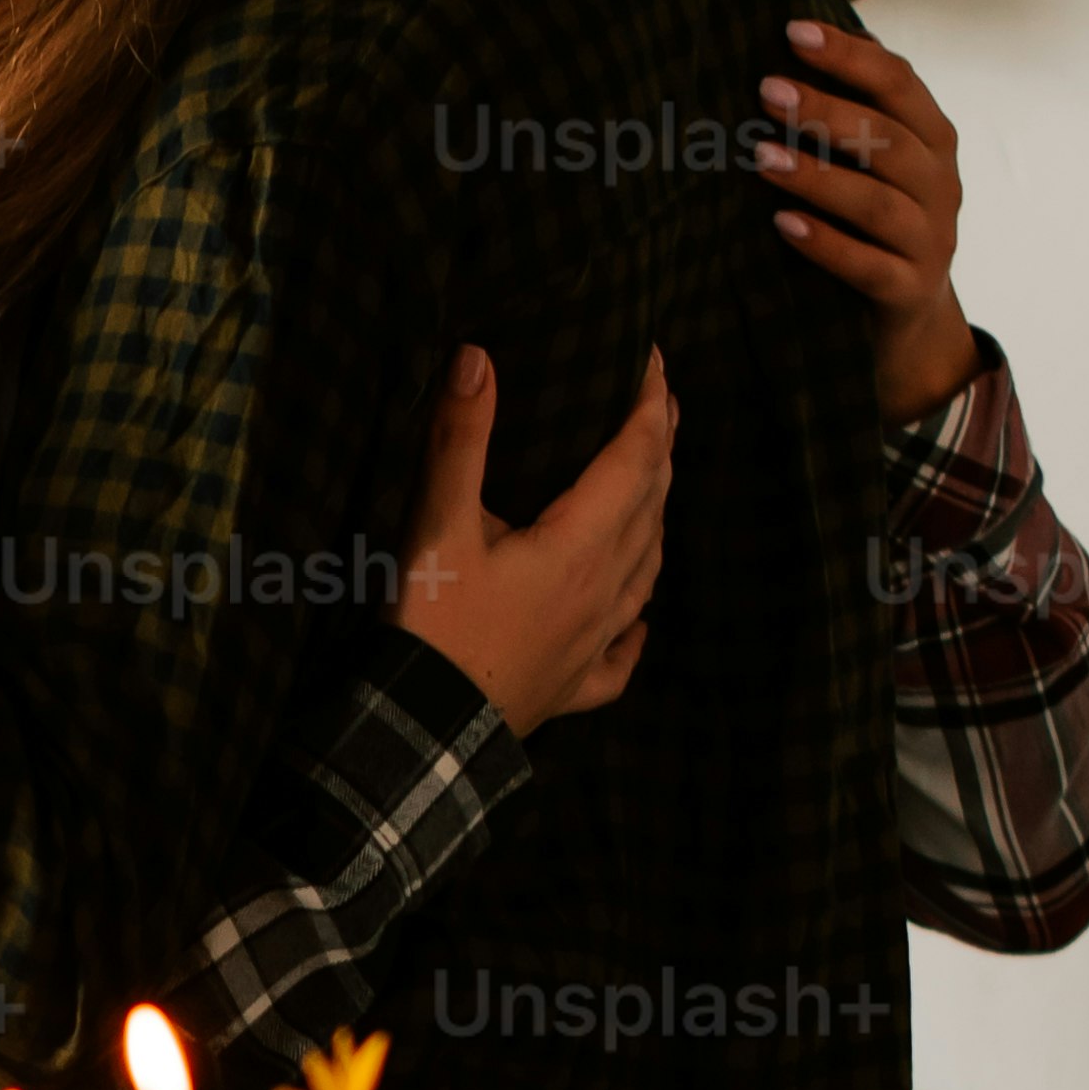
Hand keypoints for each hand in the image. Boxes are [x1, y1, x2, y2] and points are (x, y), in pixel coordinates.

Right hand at [396, 346, 672, 734]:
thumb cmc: (433, 627)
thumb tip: (479, 357)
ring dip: (658, 521)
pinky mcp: (573, 686)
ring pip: (648, 572)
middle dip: (660, 450)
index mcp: (581, 546)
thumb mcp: (437, 525)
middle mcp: (605, 592)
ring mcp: (595, 644)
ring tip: (657, 489)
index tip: (655, 362)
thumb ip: (461, 440)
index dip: (650, 406)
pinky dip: (637, 629)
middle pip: (652, 507)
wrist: (425, 732)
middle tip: (663, 406)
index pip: (635, 459)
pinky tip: (639, 624)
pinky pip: (622, 654)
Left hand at [753, 16, 976, 418]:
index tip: (791, 31)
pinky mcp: (909, 290)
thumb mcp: (873, 162)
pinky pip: (869, 266)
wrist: (908, 319)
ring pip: (877, 202)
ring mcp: (931, 239)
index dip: (849, 56)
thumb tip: (790, 37)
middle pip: (886, 138)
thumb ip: (851, 109)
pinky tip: (783, 225)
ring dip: (818, 177)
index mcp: (932, 138)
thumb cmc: (874, 221)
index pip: (898, 82)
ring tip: (761, 158)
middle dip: (825, 111)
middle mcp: (940, 183)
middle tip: (766, 90)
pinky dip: (826, 245)